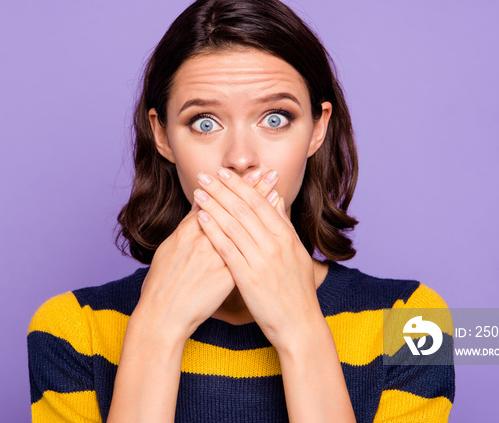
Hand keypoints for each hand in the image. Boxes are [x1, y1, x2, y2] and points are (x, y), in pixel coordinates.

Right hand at [135, 169, 279, 341]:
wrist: (163, 315)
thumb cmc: (161, 283)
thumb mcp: (169, 249)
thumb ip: (186, 228)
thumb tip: (198, 211)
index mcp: (187, 232)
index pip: (213, 202)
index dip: (231, 186)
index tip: (246, 173)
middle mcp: (203, 240)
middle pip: (231, 209)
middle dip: (250, 188)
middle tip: (267, 171)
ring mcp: (215, 257)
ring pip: (243, 226)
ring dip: (260, 207)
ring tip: (275, 189)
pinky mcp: (226, 276)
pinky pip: (249, 252)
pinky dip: (261, 237)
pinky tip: (274, 227)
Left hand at [193, 167, 320, 348]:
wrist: (299, 325)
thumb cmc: (296, 290)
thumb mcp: (297, 253)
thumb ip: (284, 224)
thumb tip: (276, 197)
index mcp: (286, 236)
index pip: (259, 202)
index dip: (240, 185)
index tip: (223, 173)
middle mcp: (275, 244)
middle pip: (244, 209)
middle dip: (222, 189)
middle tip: (204, 175)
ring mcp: (262, 260)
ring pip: (233, 225)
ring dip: (214, 205)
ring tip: (198, 192)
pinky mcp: (249, 278)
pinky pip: (227, 249)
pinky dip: (214, 231)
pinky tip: (202, 219)